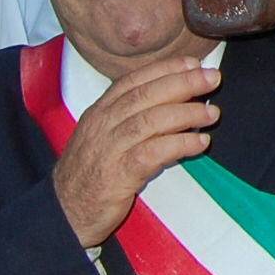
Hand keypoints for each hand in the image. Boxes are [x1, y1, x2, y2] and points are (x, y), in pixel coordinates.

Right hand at [51, 55, 219, 247]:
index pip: (134, 80)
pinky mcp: (117, 174)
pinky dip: (179, 144)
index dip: (165, 69)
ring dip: (186, 113)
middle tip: (211, 78)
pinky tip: (199, 142)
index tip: (192, 63)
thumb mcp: (101, 136)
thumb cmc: (88, 174)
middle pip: (146, 95)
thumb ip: (129, 117)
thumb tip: (173, 100)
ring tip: (211, 113)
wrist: (63, 212)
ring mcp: (109, 149)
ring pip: (151, 120)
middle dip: (183, 83)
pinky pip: (153, 153)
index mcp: (99, 112)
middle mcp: (103, 125)